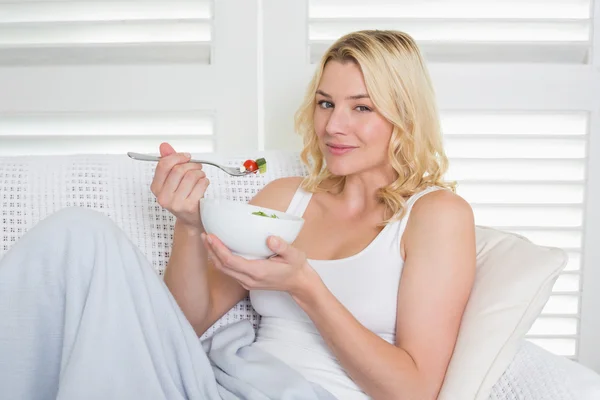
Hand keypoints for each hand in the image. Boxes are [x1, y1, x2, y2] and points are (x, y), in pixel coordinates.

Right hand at [150, 142, 209, 229]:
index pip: (164, 165)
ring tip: (200, 177)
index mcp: (156, 188)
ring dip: (200, 173)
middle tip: (197, 167)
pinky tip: (203, 185)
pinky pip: (200, 184)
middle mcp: (163, 197)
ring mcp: (176, 203)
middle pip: (179, 169)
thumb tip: (164, 146)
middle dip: (191, 165)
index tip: (186, 157)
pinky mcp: (189, 207)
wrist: (191, 219)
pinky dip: (205, 181)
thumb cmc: (183, 197)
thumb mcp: (173, 180)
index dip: (177, 157)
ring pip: (191, 176)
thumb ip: (169, 162)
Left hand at [201, 233, 315, 293]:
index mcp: (258, 272)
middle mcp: (249, 279)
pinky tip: (219, 250)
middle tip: (204, 235)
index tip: (211, 237)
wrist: (299, 284)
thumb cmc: (296, 268)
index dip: (219, 249)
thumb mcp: (294, 255)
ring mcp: (247, 282)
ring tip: (208, 240)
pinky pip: (229, 271)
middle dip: (211, 251)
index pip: (231, 262)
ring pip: (224, 270)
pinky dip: (221, 260)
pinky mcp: (247, 281)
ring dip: (214, 256)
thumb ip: (283, 247)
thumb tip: (270, 239)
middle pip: (223, 267)